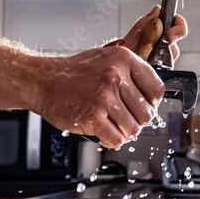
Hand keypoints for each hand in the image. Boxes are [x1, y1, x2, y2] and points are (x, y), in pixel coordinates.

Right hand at [33, 7, 187, 149]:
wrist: (42, 80)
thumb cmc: (74, 72)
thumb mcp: (107, 59)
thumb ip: (131, 72)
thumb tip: (153, 95)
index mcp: (124, 59)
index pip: (157, 90)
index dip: (152, 103)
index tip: (145, 106)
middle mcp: (115, 77)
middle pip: (146, 113)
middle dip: (137, 120)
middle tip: (125, 118)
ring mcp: (104, 98)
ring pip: (133, 129)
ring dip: (124, 132)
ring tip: (113, 124)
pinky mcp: (92, 117)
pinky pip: (116, 139)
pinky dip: (112, 140)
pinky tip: (104, 131)